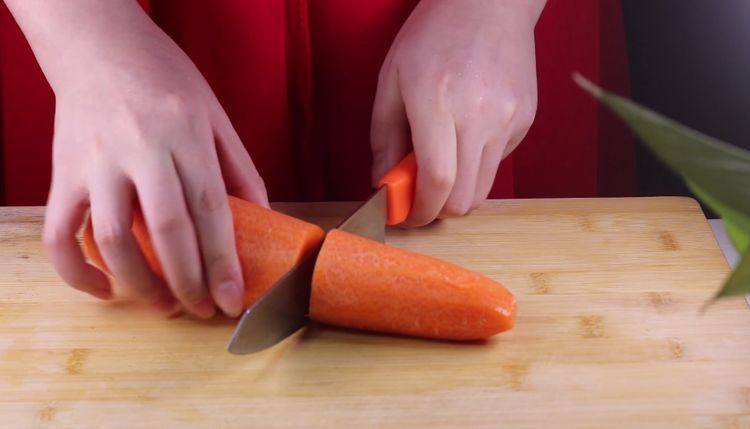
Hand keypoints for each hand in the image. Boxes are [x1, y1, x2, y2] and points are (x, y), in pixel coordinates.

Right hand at [7, 0, 267, 317]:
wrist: (96, 43)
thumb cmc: (164, 77)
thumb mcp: (214, 115)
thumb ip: (239, 168)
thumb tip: (263, 219)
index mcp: (183, 133)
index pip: (209, 209)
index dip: (222, 262)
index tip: (233, 300)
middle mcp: (138, 148)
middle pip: (166, 230)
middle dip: (189, 282)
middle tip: (205, 310)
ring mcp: (94, 162)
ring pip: (111, 238)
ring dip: (139, 283)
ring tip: (165, 305)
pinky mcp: (61, 172)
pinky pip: (59, 232)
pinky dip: (76, 271)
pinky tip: (105, 290)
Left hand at [371, 0, 543, 225]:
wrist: (489, 2)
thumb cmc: (433, 35)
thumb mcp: (392, 79)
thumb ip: (384, 138)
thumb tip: (382, 184)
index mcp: (437, 101)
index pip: (436, 181)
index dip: (420, 211)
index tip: (407, 215)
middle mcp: (478, 114)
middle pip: (463, 198)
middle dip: (437, 209)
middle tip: (420, 196)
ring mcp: (507, 118)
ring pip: (482, 188)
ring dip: (457, 191)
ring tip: (442, 163)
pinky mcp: (524, 119)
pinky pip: (498, 162)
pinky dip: (477, 164)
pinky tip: (467, 133)